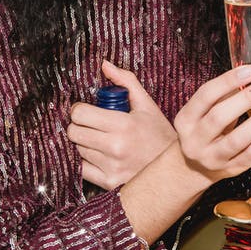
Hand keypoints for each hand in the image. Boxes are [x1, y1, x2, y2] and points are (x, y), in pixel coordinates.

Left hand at [68, 60, 175, 188]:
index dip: (79, 110)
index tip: (85, 110)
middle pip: (74, 132)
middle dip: (79, 125)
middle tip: (91, 124)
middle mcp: (115, 147)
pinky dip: (88, 162)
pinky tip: (101, 156)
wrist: (176, 168)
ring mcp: (111, 167)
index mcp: (124, 125)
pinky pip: (83, 169)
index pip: (80, 115)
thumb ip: (125, 82)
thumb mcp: (147, 105)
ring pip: (78, 150)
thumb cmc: (160, 134)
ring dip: (85, 143)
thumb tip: (104, 65)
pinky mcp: (109, 183)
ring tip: (102, 140)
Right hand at [173, 65, 250, 184]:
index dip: (229, 80)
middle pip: (220, 117)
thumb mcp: (203, 112)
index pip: (206, 95)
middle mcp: (194, 141)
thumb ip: (223, 95)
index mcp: (185, 120)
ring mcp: (212, 158)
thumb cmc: (204, 129)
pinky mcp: (229, 170)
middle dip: (248, 97)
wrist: (195, 166)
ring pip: (238, 139)